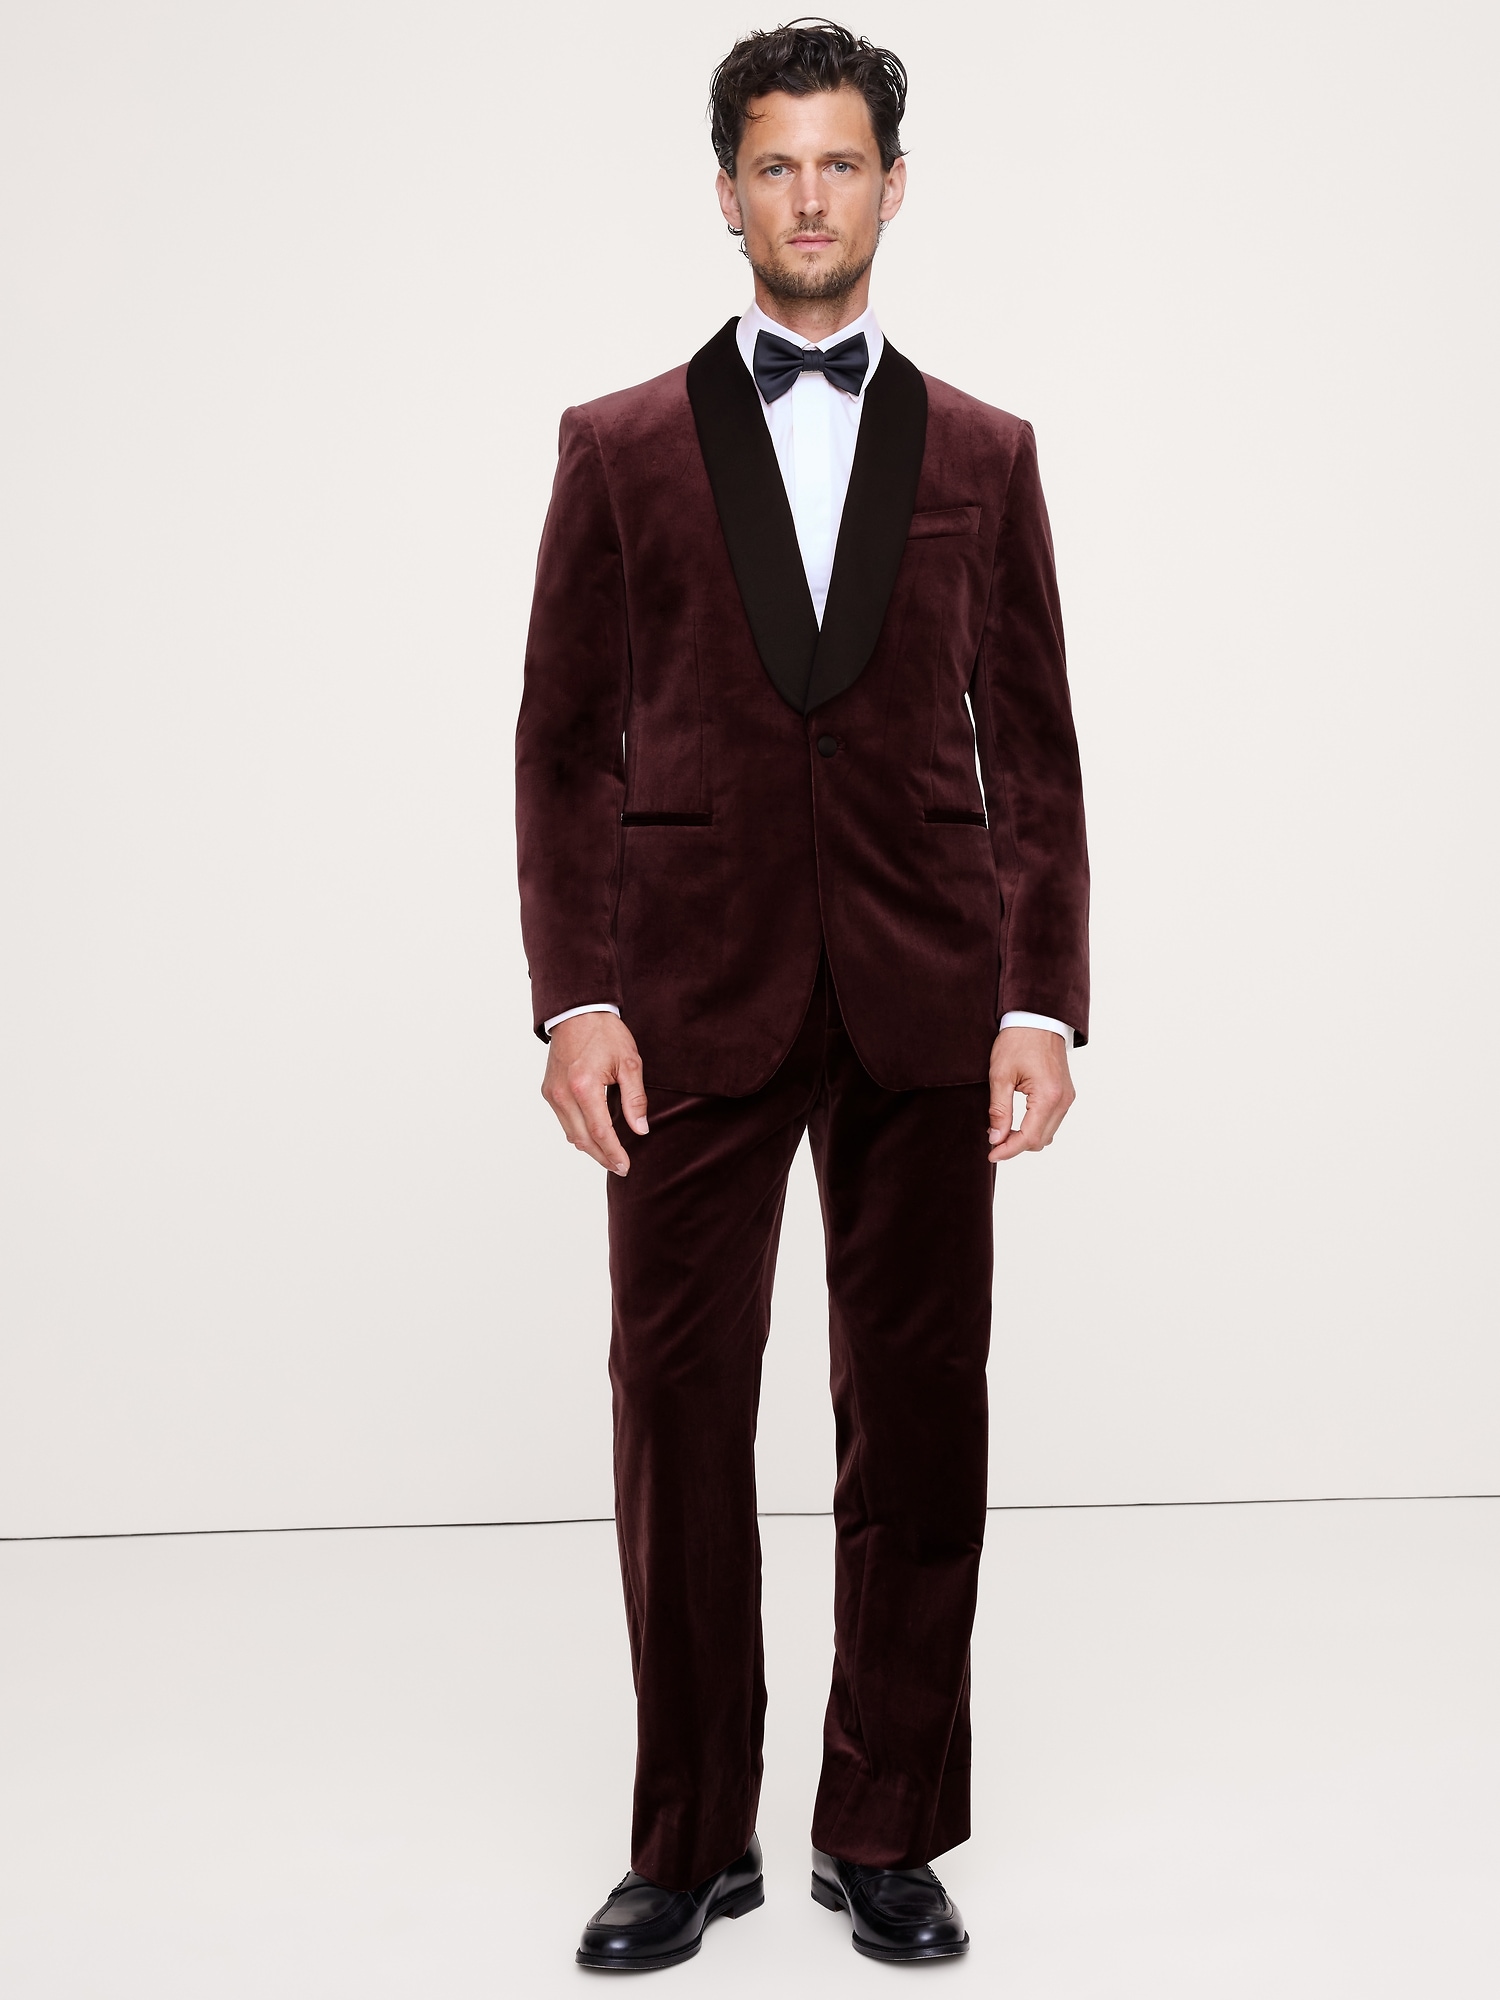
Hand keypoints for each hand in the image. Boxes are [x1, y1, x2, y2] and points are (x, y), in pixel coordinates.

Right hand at [541, 1013, 648, 1174]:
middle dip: (602, 1157)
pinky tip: (593, 1136)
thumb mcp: (630, 1063)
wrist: (577, 1013)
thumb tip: (640, 1129)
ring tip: (609, 1155)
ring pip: (570, 1134)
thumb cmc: (605, 1033)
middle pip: (582, 1139)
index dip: (613, 1153)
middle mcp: (563, 1094)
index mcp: (584, 1086)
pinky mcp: (548, 1091)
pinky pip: (563, 1121)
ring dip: (590, 1148)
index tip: (625, 1166)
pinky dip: (578, 1132)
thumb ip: (635, 1099)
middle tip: (620, 1167)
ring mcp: (552, 1093)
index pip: (600, 1132)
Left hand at [987, 1026, 1074, 1162]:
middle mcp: (1063, 1100)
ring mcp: (1067, 1098)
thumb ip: (999, 1110)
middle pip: (1040, 1140)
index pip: (1029, 1137)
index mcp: (1048, 1096)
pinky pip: (1052, 1121)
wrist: (1037, 1018)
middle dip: (1016, 1145)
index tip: (991, 1154)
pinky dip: (1035, 1127)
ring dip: (1026, 1137)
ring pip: (1047, 1134)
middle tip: (993, 1141)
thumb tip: (996, 1138)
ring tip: (1002, 1131)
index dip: (1008, 1150)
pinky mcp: (1066, 1094)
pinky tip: (1017, 1122)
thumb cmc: (1018, 1041)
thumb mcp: (1000, 1075)